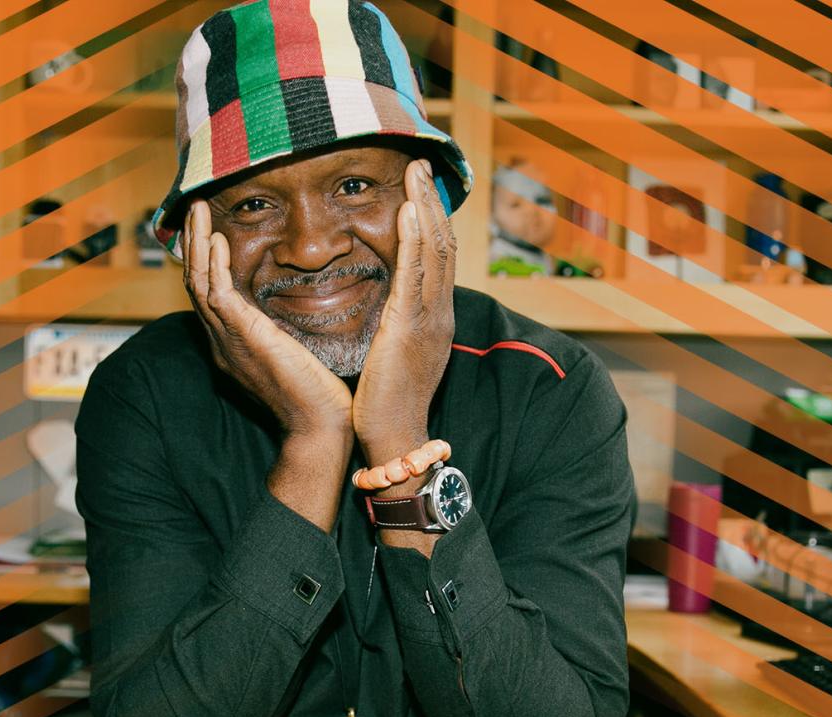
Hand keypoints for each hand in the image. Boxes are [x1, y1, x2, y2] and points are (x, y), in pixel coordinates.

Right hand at [182, 200, 352, 440]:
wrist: (321, 427)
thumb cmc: (319, 396)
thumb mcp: (297, 353)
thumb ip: (287, 330)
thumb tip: (297, 308)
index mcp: (234, 346)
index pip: (210, 295)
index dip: (204, 262)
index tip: (209, 230)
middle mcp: (223, 343)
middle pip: (195, 285)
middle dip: (192, 245)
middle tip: (193, 210)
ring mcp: (229, 341)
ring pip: (199, 284)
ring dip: (197, 244)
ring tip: (197, 210)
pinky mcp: (245, 338)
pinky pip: (218, 294)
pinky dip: (214, 264)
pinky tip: (217, 239)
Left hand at [353, 158, 456, 463]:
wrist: (394, 438)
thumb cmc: (387, 402)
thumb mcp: (396, 353)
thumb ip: (397, 324)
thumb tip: (388, 305)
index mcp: (435, 318)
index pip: (440, 259)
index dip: (433, 221)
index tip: (420, 188)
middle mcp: (440, 313)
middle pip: (444, 245)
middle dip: (432, 201)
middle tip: (421, 164)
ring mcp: (429, 319)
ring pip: (435, 251)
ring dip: (425, 206)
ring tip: (415, 171)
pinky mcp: (409, 327)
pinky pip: (415, 274)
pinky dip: (415, 237)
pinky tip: (408, 208)